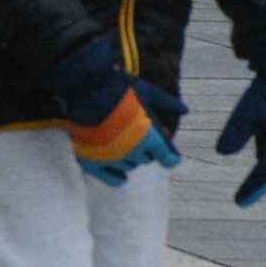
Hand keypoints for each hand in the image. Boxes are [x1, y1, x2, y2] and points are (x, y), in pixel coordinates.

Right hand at [51, 46, 184, 185]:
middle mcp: (132, 152)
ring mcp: (112, 159)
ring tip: (124, 144)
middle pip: (146, 159)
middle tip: (139, 135)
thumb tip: (185, 110)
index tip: (171, 156)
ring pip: (129, 166)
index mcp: (148, 136)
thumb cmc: (115, 87)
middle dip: (146, 150)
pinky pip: (111, 179)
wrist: (80, 90)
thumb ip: (166, 102)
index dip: (170, 157)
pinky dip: (118, 178)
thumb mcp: (145, 90)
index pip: (168, 158)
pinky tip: (121, 177)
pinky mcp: (93, 161)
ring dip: (131, 158)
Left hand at [216, 69, 265, 207]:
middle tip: (241, 201)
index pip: (264, 172)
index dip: (252, 188)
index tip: (239, 203)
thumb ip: (236, 131)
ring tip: (249, 191)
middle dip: (257, 186)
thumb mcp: (247, 109)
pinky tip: (258, 168)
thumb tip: (221, 153)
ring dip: (263, 176)